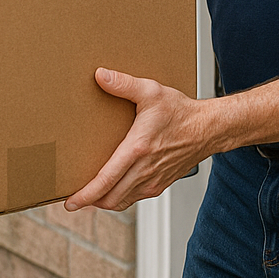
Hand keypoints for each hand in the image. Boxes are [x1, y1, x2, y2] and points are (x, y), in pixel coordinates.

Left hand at [65, 68, 208, 211]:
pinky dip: (118, 198)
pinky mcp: (159, 185)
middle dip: (89, 202)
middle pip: (109, 198)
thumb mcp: (151, 91)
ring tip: (88, 195)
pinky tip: (111, 189)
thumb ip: (123, 84)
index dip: (85, 194)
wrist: (208, 129)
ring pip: (121, 202)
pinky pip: (133, 198)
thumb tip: (100, 76)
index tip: (70, 202)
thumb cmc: (181, 111)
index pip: (105, 180)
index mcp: (137, 150)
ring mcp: (152, 181)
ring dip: (103, 201)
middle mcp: (144, 171)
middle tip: (72, 199)